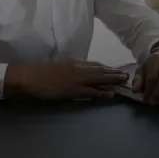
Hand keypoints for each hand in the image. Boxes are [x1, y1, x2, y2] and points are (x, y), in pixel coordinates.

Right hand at [3, 60, 128, 100]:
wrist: (32, 78)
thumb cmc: (42, 73)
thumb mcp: (60, 66)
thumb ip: (72, 69)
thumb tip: (81, 72)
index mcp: (75, 62)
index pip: (96, 64)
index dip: (107, 68)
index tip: (116, 70)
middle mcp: (79, 69)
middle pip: (101, 70)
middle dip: (115, 73)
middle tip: (126, 76)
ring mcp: (78, 79)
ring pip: (100, 79)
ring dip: (113, 81)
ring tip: (124, 83)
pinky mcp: (75, 90)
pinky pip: (92, 91)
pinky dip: (102, 92)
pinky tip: (111, 94)